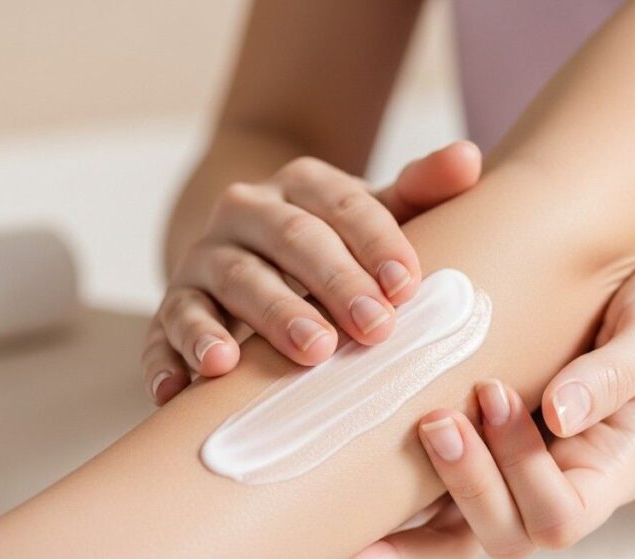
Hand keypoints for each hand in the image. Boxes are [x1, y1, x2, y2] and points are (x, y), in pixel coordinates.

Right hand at [142, 142, 481, 403]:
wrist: (247, 252)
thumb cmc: (331, 246)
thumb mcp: (373, 217)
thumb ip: (419, 192)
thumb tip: (470, 159)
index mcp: (299, 187)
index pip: (340, 204)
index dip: (375, 241)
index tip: (408, 285)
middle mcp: (244, 213)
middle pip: (289, 240)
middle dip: (333, 284)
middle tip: (374, 330)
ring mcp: (203, 261)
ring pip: (232, 280)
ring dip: (270, 316)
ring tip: (307, 353)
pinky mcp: (172, 307)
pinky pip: (164, 330)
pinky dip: (171, 359)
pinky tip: (184, 390)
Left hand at [357, 237, 634, 557]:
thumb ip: (615, 374)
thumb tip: (558, 414)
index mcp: (614, 468)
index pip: (562, 515)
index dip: (520, 471)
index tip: (495, 392)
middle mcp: (568, 480)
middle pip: (506, 533)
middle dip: (464, 483)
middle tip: (433, 419)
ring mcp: (529, 467)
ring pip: (465, 526)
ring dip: (422, 501)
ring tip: (386, 446)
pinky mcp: (497, 443)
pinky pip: (447, 485)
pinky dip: (406, 486)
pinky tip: (363, 463)